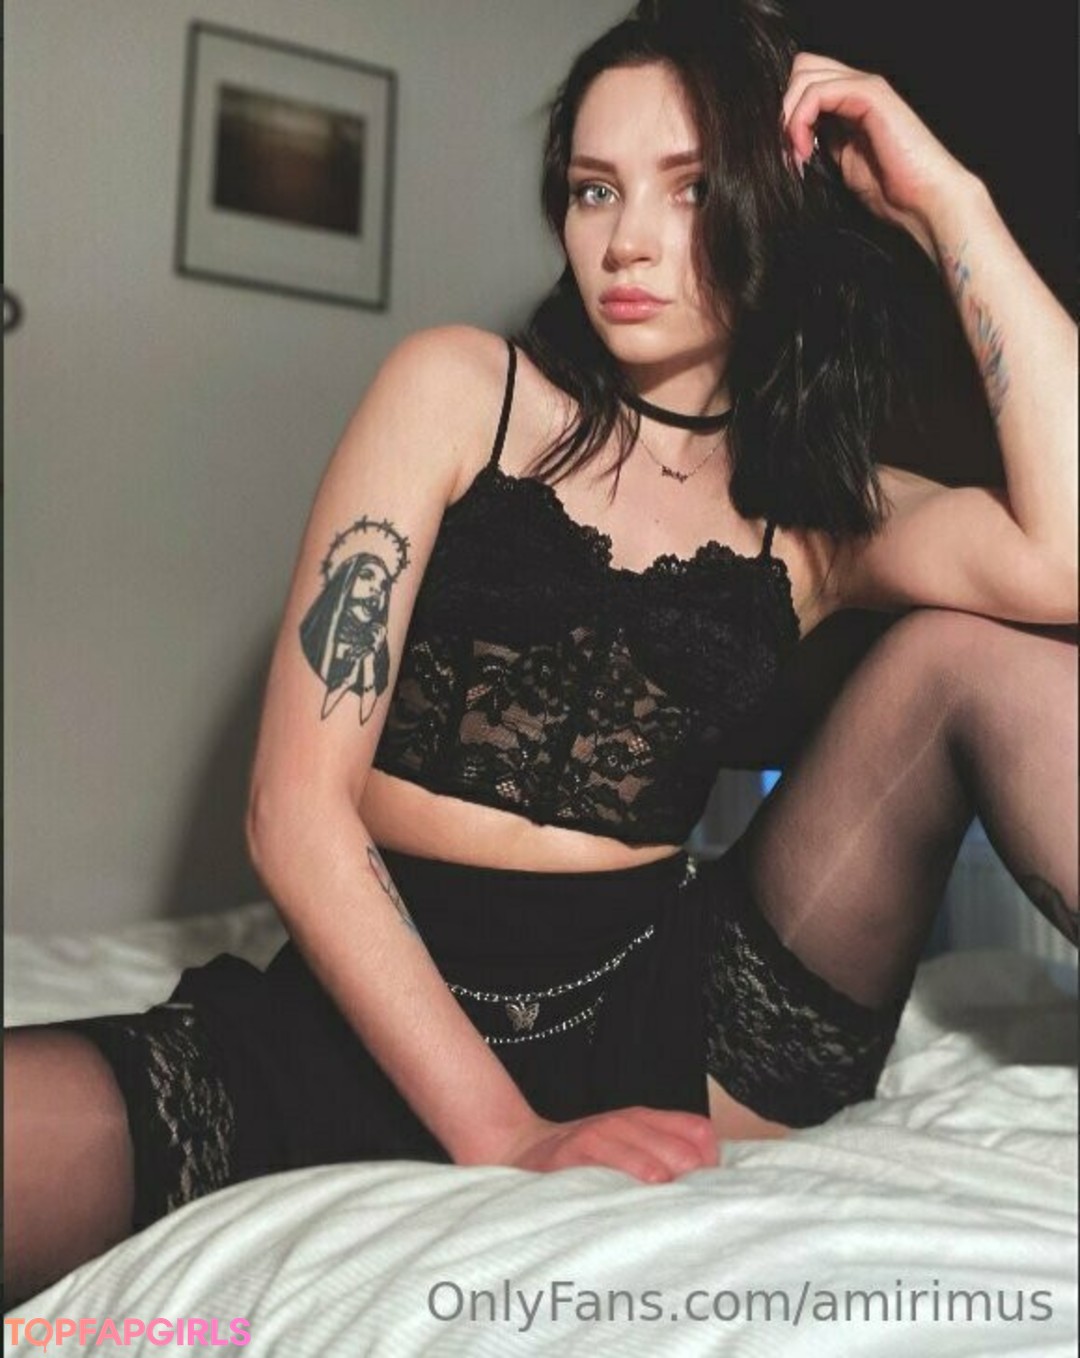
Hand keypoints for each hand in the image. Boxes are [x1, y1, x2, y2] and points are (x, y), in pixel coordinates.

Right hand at [489, 1106, 719, 1181]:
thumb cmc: (583, 1156)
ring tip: (671, 1204)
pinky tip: (632, 1203)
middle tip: (694, 1208)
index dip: (711, 1163)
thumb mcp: (624, 1142)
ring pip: (650, 1159)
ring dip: (665, 1183)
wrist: (520, 1146)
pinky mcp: (572, 1154)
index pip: (699, 1131)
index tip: (709, 1190)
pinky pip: (607, 1165)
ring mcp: (599, 1135)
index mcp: (644, 1118)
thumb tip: (709, 1181)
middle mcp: (625, 1122)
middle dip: (693, 1182)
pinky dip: (626, 1182)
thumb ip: (661, 1152)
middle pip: (682, 1152)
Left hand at [782, 52, 974, 253]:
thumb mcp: (842, 164)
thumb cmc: (890, 191)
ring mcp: (866, 88)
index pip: (804, 83)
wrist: (925, 201)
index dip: (785, 114)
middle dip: (783, 109)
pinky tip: (807, 150)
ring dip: (789, 117)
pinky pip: (819, 92)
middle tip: (786, 151)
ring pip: (806, 75)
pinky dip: (801, 120)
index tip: (785, 155)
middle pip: (802, 69)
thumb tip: (790, 140)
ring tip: (796, 154)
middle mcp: (858, 88)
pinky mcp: (871, 96)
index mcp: (851, 103)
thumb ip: (822, 142)